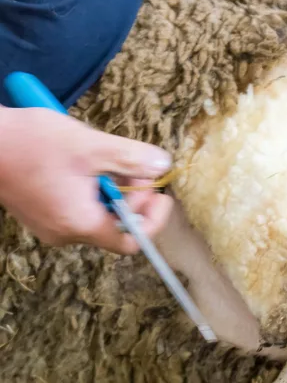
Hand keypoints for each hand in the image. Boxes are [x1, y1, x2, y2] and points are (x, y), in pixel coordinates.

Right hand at [0, 106, 173, 254]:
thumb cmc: (28, 142)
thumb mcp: (91, 145)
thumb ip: (131, 158)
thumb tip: (162, 165)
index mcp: (79, 223)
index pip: (131, 241)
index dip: (152, 220)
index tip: (160, 194)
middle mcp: (63, 231)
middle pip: (116, 223)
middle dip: (132, 193)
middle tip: (132, 164)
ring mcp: (49, 222)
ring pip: (97, 211)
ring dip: (110, 186)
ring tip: (102, 156)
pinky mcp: (40, 209)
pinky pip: (77, 204)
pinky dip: (90, 185)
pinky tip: (83, 160)